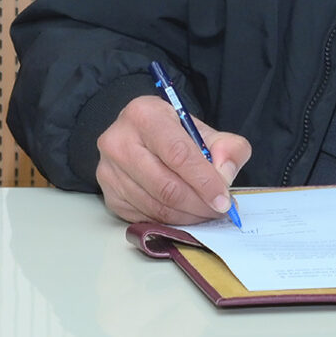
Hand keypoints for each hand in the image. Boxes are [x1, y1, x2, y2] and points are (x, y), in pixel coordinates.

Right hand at [94, 93, 251, 224]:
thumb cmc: (171, 133)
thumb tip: (225, 174)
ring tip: (205, 212)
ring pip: (156, 206)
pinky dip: (171, 221)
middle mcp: (119, 141)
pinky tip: (184, 212)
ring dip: (188, 216)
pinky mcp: (109, 194)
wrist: (138, 136)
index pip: (178, 154)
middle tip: (220, 211)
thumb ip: (227, 147)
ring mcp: (109, 170)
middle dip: (199, 204)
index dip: (204, 181)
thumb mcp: (203, 130)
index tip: (224, 200)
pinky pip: (145, 217)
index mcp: (144, 115)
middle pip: (166, 186)